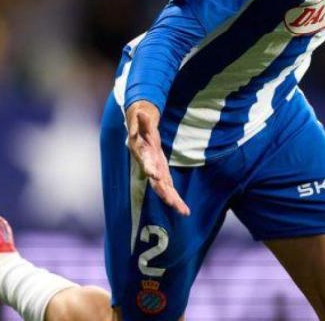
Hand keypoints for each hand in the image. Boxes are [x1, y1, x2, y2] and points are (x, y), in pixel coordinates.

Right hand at [126, 100, 189, 215]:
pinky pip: (169, 188)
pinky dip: (175, 199)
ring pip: (164, 189)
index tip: (153, 175)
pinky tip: (184, 210)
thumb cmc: (141, 123)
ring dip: (173, 200)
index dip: (150, 168)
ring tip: (184, 211)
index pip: (147, 162)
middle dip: (164, 193)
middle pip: (156, 182)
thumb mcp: (141, 118)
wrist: (139, 130)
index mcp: (143, 153)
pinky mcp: (162, 174)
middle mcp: (149, 166)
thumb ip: (141, 119)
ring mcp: (155, 171)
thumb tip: (140, 112)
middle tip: (173, 203)